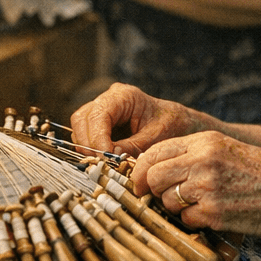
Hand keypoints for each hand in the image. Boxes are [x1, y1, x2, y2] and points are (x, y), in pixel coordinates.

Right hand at [70, 81, 202, 157]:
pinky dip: (91, 148)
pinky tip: (104, 160)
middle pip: (82, 119)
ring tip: (104, 164)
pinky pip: (86, 135)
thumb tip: (110, 156)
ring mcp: (103, 110)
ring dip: (88, 147)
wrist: (180, 125)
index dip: (97, 138)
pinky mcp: (102, 123)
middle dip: (88, 143)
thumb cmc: (172, 127)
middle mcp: (109, 99)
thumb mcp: (156, 138)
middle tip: (100, 163)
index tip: (105, 158)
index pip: (98, 115)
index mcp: (124, 96)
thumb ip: (132, 147)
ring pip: (80, 127)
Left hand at [131, 131, 260, 236]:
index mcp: (203, 142)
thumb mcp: (223, 148)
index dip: (138, 169)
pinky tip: (212, 213)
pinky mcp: (215, 213)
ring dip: (175, 206)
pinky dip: (194, 220)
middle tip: (160, 194)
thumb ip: (190, 153)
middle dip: (151, 188)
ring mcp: (207, 189)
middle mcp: (202, 162)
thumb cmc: (258, 171)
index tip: (137, 181)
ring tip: (198, 202)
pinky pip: (186, 219)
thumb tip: (151, 166)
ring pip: (167, 200)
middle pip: (153, 176)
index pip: (153, 152)